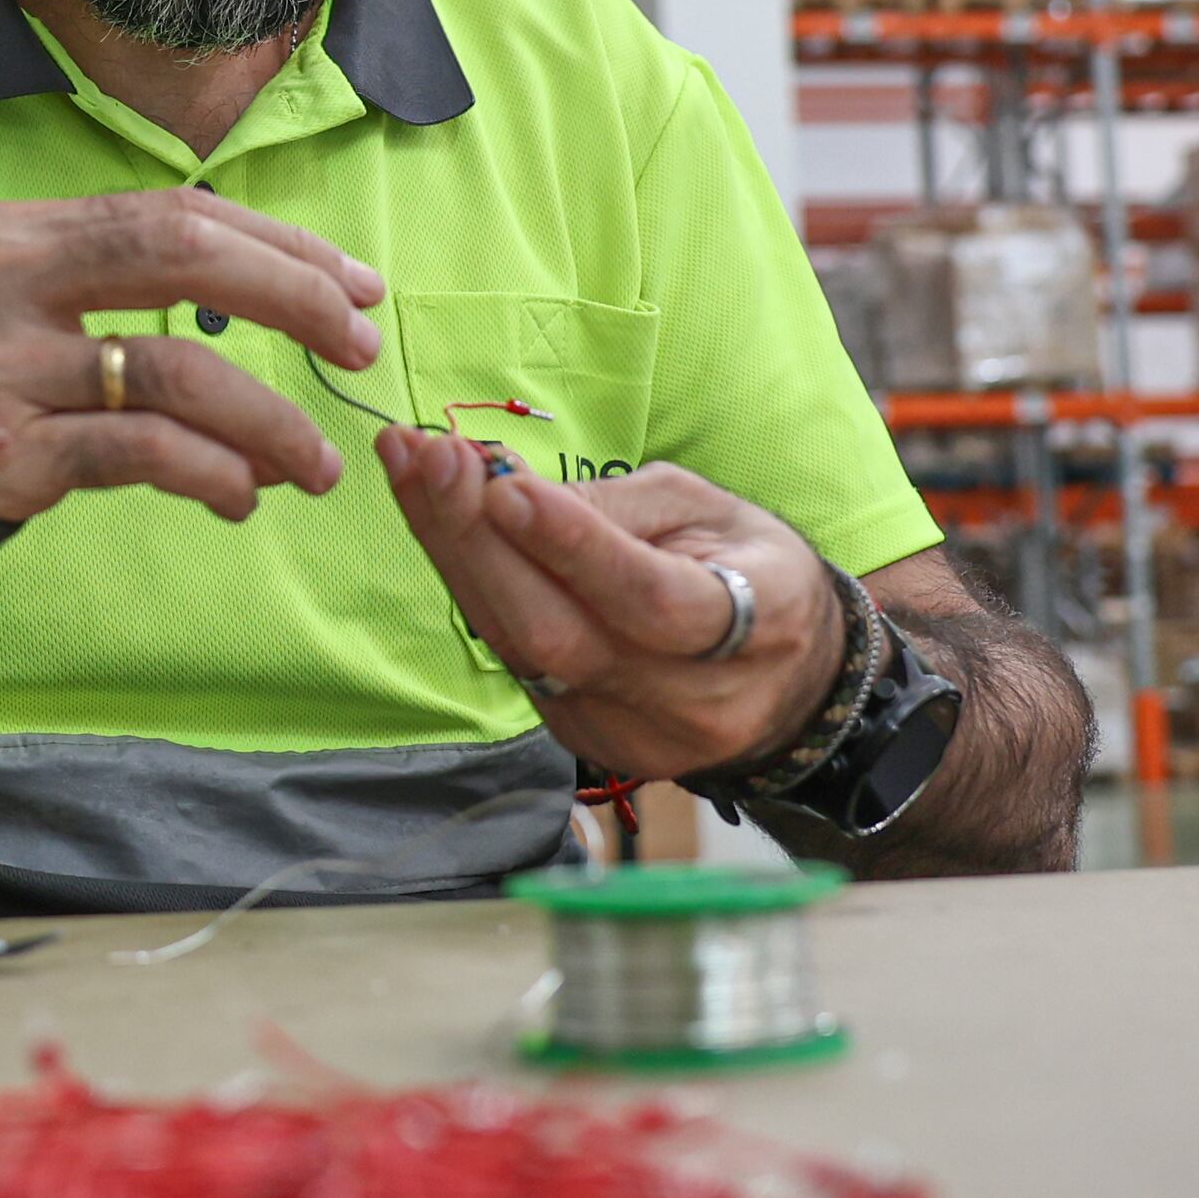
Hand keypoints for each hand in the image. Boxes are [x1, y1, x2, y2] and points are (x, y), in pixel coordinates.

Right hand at [0, 189, 386, 525]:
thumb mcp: (16, 304)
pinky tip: (242, 494)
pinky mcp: (1, 458)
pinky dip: (212, 471)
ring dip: (270, 419)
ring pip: (175, 372)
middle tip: (360, 346)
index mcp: (12, 234)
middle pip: (179, 256)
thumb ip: (112, 283)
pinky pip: (138, 453)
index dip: (279, 244)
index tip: (355, 284)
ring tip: (315, 463)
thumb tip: (275, 296)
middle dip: (294, 297)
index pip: (172, 213)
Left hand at [378, 439, 848, 784]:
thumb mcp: (711, 510)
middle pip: (563, 637)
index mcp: (758, 626)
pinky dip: (473, 589)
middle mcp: (692, 701)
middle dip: (480, 543)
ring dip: (456, 556)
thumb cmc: (748, 568)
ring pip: (523, 653)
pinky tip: (440, 523)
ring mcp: (633, 734)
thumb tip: (507, 491)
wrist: (787, 681)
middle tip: (427, 456)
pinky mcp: (585, 741)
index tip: (502, 483)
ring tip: (411, 468)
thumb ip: (618, 508)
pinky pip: (515, 663)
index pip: (651, 599)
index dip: (573, 546)